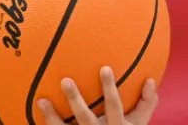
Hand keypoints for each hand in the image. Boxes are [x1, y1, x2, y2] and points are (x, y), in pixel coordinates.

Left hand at [37, 66, 158, 124]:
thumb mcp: (140, 122)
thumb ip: (147, 102)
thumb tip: (150, 80)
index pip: (114, 105)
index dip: (109, 88)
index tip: (104, 68)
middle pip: (86, 118)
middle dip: (75, 100)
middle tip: (65, 80)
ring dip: (52, 116)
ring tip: (42, 101)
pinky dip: (49, 124)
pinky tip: (37, 111)